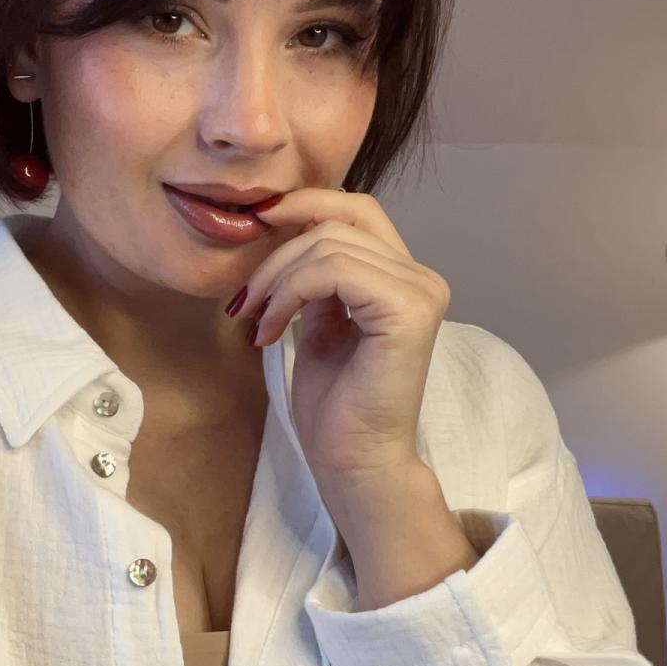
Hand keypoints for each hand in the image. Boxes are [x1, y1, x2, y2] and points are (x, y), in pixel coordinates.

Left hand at [234, 187, 449, 486]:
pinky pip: (333, 270)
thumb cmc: (336, 406)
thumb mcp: (319, 323)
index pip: (356, 210)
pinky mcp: (407, 310)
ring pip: (328, 245)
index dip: (305, 204)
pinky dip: (290, 293)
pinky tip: (272, 331)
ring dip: (277, 281)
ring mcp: (420, 291)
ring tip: (257, 323)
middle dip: (278, 252)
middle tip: (244, 300)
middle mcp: (422, 278)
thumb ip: (316, 278)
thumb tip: (286, 230)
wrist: (354, 461)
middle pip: (338, 221)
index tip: (256, 222)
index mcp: (404, 278)